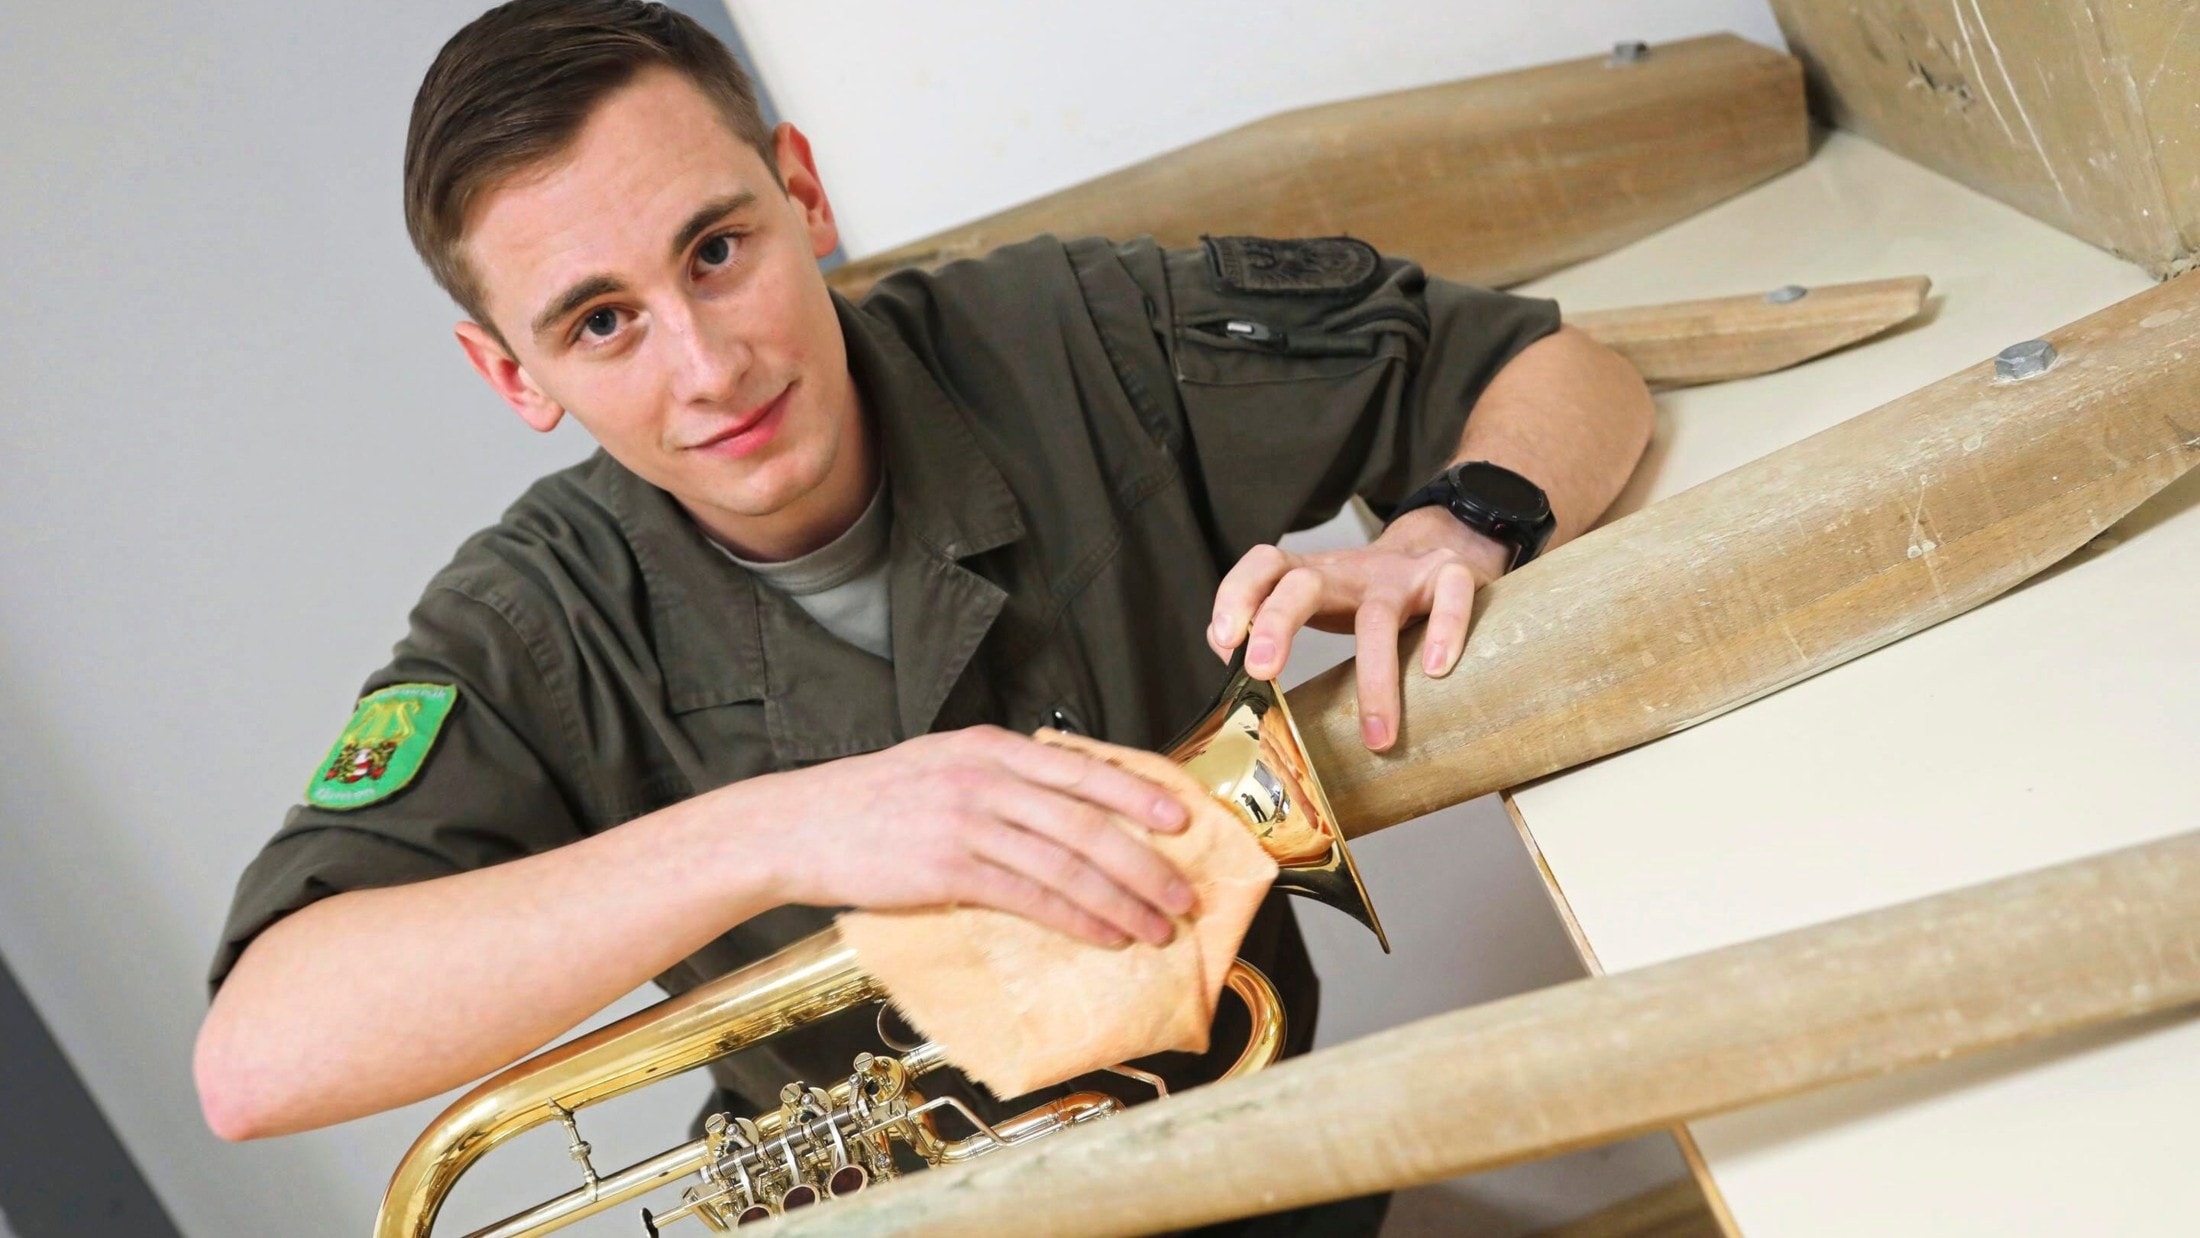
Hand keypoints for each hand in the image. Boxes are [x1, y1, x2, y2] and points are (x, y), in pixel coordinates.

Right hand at [743, 727, 1196, 947]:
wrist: (800, 825)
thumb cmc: (872, 800)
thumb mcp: (942, 762)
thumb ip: (1001, 772)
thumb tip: (1068, 796)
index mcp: (989, 746)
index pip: (1083, 768)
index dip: (1140, 793)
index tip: (1183, 817)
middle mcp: (985, 778)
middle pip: (1088, 820)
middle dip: (1146, 861)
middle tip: (1184, 892)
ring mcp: (968, 823)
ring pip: (1068, 863)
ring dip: (1122, 899)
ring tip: (1157, 925)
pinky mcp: (948, 869)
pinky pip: (1031, 897)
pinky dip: (1077, 918)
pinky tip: (1104, 934)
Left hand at [1207, 507, 1510, 751]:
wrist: (1433, 549)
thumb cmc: (1363, 595)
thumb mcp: (1315, 602)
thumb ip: (1269, 625)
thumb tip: (1227, 661)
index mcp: (1310, 575)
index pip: (1263, 566)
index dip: (1236, 595)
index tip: (1223, 642)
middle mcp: (1348, 570)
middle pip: (1302, 584)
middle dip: (1276, 623)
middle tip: (1263, 672)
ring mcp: (1399, 572)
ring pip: (1378, 615)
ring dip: (1375, 677)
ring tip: (1377, 735)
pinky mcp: (1449, 574)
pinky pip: (1450, 595)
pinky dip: (1444, 630)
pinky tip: (1435, 671)